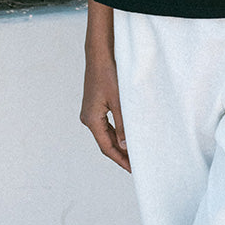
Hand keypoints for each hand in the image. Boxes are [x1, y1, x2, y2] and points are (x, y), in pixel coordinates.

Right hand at [80, 54, 130, 171]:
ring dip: (118, 145)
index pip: (107, 147)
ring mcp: (90, 113)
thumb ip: (123, 125)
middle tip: (136, 165)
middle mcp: (88, 118)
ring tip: (133, 154)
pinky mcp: (94, 107)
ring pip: (105, 135)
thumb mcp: (119, 101)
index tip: (132, 169)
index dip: (120, 160)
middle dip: (121, 155)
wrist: (99, 55)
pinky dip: (116, 134)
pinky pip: (105, 126)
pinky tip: (126, 138)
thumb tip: (125, 146)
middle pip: (105, 143)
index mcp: (92, 119)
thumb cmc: (109, 74)